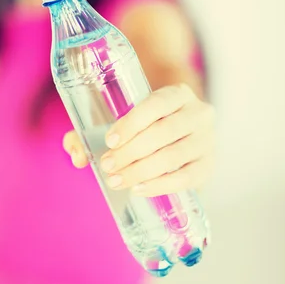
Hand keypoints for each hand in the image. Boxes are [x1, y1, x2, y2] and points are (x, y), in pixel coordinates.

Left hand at [63, 83, 214, 196]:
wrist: (181, 137)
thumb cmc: (146, 126)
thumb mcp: (125, 119)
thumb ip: (91, 132)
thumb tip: (76, 153)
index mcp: (178, 94)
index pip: (156, 104)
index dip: (132, 123)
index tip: (110, 140)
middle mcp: (198, 114)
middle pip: (163, 132)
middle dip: (131, 152)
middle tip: (107, 165)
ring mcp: (207, 141)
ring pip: (173, 156)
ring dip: (141, 170)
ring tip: (116, 179)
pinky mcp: (208, 166)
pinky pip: (186, 178)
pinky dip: (160, 185)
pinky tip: (139, 189)